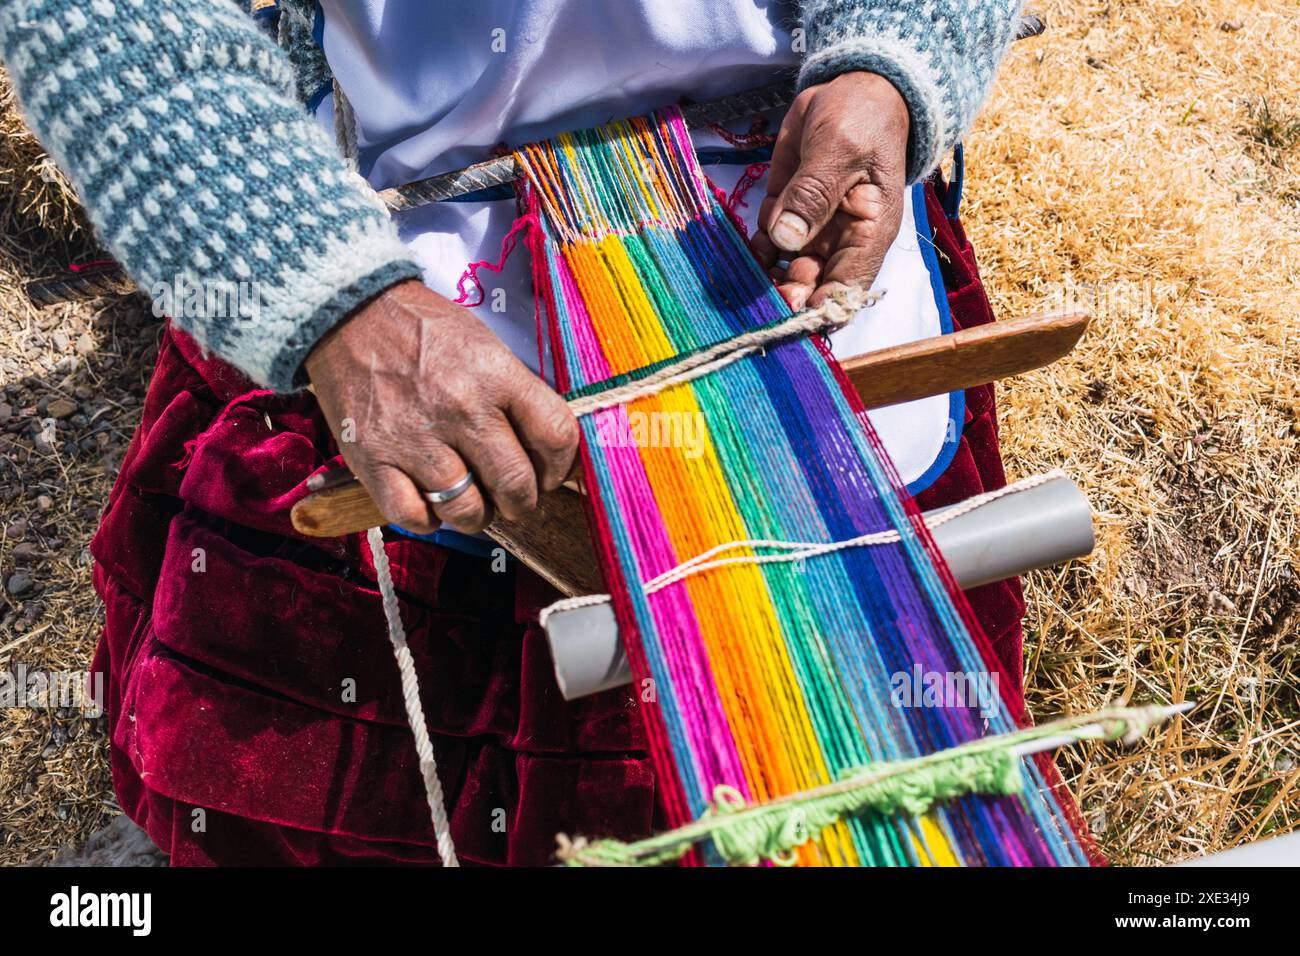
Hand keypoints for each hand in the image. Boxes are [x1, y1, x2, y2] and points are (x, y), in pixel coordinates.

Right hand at [304, 280, 578, 533]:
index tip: (550, 474)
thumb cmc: (425, 333)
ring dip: (477, 516)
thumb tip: (548, 452)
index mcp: (497, 376)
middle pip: (516, 485)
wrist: (351, 313)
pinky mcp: (373, 459)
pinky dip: (428, 519)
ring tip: (472, 502)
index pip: (557, 437)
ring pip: (467, 511)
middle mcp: (462, 409)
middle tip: (513, 499)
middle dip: (522, 502)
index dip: (562, 467)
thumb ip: (519, 397)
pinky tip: (430, 502)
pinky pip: (413, 516)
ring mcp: (415, 438)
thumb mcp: (487, 347)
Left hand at [752, 72, 909, 309]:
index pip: (848, 288)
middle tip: (760, 301)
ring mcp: (812, 231)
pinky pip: (766, 246)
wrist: (852, 88)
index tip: (791, 317)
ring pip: (786, 273)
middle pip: (813, 289)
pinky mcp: (786, 214)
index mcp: (868, 233)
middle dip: (786, 300)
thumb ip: (813, 193)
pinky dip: (753, 254)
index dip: (821, 310)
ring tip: (742, 283)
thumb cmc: (862, 117)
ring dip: (765, 281)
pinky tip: (741, 253)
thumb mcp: (839, 148)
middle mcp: (840, 242)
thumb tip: (787, 239)